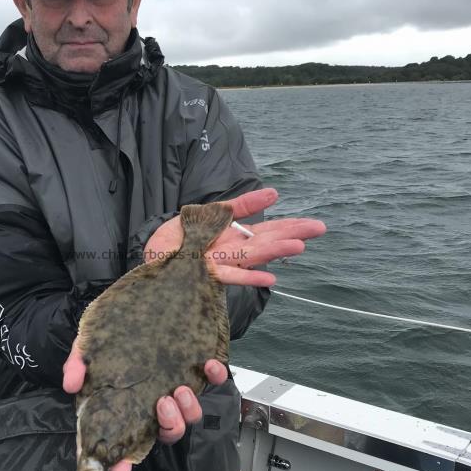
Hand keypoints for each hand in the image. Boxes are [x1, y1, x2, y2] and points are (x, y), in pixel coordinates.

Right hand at [63, 341, 227, 470]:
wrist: (141, 298)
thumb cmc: (111, 331)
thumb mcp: (88, 344)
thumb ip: (77, 363)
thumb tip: (70, 385)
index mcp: (126, 406)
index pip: (124, 443)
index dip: (122, 462)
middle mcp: (154, 403)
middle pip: (167, 433)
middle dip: (168, 428)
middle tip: (162, 405)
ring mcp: (177, 389)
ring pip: (189, 416)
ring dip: (188, 410)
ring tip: (180, 390)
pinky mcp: (198, 371)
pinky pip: (213, 382)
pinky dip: (215, 377)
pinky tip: (209, 364)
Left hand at [144, 188, 325, 285]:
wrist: (151, 250)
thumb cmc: (181, 236)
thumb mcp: (212, 213)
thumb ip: (241, 206)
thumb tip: (273, 193)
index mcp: (235, 237)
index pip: (268, 232)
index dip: (291, 227)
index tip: (316, 225)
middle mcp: (232, 251)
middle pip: (267, 242)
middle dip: (292, 235)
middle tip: (319, 229)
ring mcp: (220, 262)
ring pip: (252, 257)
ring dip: (275, 252)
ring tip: (300, 247)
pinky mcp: (203, 272)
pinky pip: (229, 274)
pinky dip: (248, 276)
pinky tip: (269, 277)